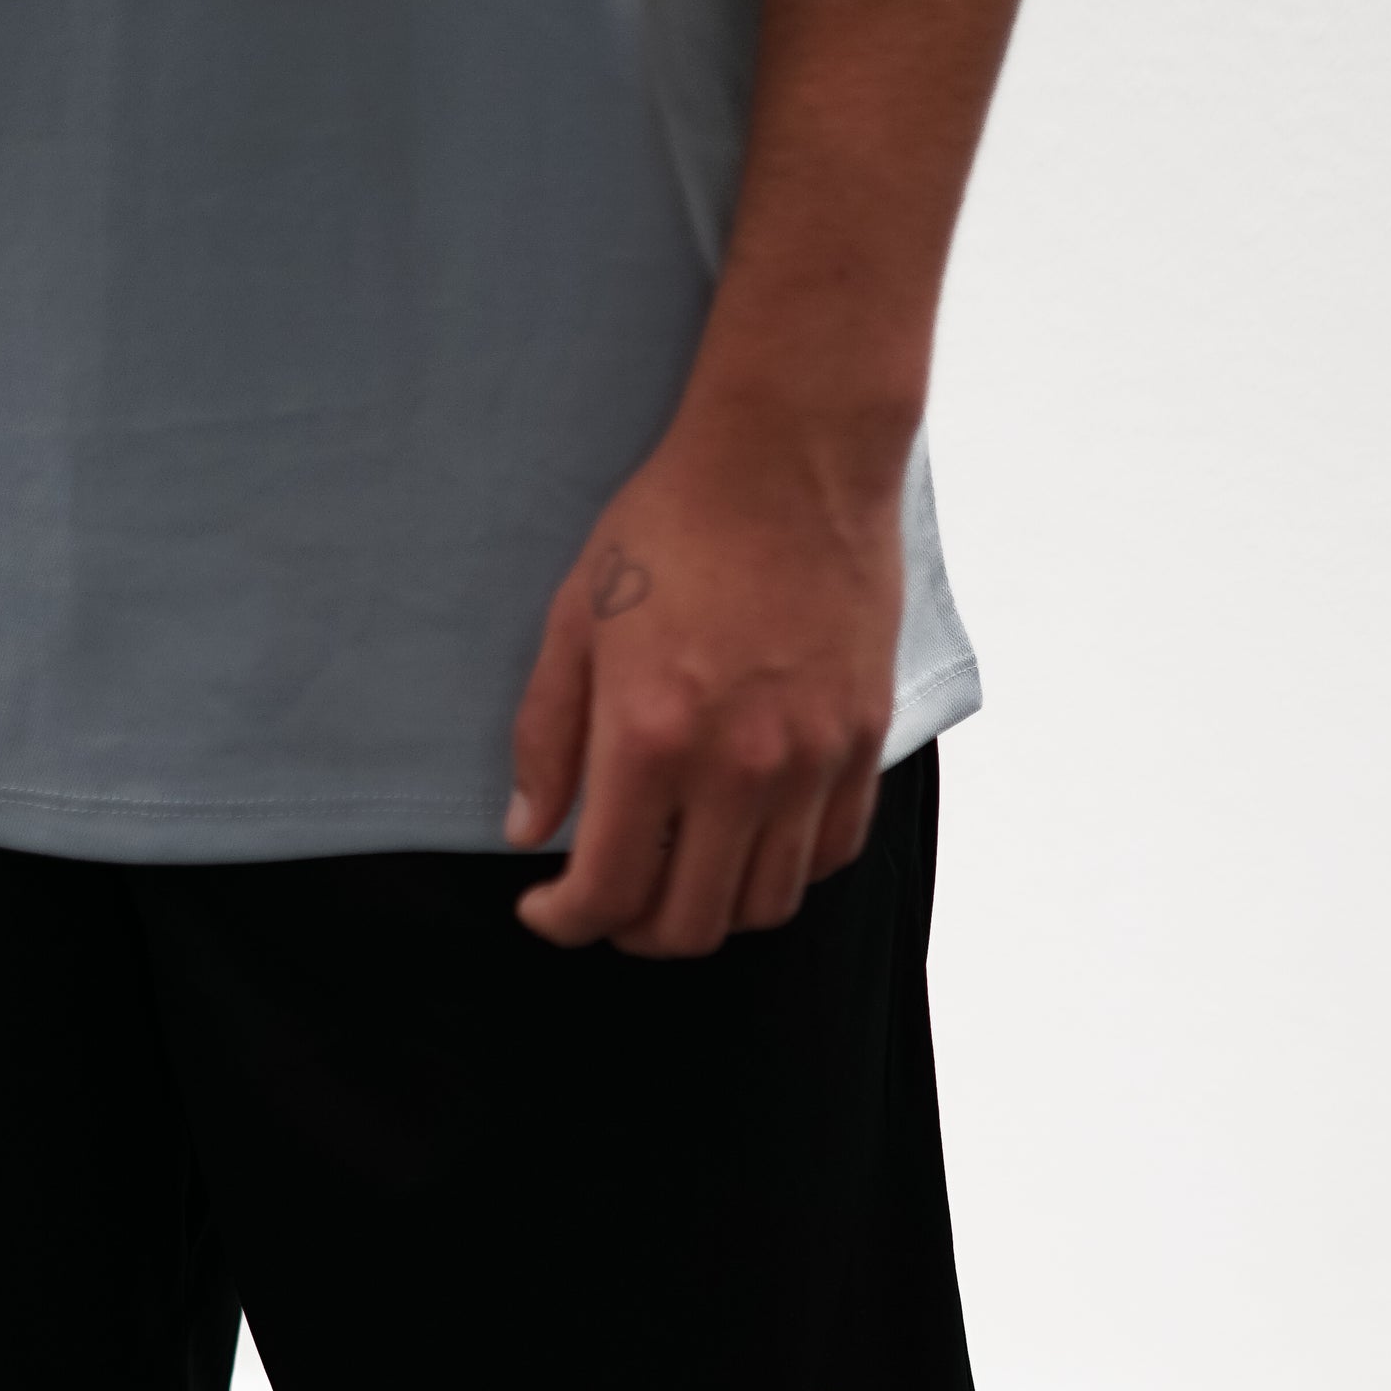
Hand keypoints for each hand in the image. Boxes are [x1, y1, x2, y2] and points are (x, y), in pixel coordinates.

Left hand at [507, 406, 904, 955]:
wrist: (792, 456)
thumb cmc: (675, 524)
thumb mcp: (577, 619)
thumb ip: (547, 736)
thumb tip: (529, 831)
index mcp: (652, 739)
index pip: (608, 892)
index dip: (565, 923)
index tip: (546, 909)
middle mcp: (738, 768)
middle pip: (689, 926)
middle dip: (632, 933)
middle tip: (608, 902)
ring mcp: (810, 762)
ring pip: (765, 906)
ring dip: (711, 911)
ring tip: (678, 874)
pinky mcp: (861, 743)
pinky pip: (829, 854)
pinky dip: (782, 872)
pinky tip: (745, 840)